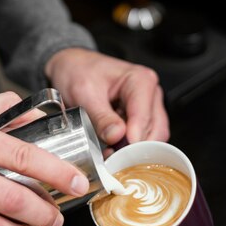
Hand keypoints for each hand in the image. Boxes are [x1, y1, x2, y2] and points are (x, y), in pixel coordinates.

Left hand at [44, 48, 169, 147]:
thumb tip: (117, 136)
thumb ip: (101, 116)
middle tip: (112, 158)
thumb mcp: (84, 93)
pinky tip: (113, 147)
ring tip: (109, 152)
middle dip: (134, 147)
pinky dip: (129, 146)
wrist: (72, 66)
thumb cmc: (79, 71)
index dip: (134, 138)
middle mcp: (150, 93)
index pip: (144, 116)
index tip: (122, 154)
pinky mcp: (141, 117)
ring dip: (132, 149)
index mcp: (140, 80)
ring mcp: (148, 105)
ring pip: (151, 137)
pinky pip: (143, 138)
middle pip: (153, 130)